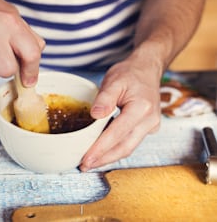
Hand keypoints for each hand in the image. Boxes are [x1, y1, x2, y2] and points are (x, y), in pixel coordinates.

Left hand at [80, 54, 161, 170]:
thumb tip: (95, 116)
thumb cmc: (130, 74)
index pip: (118, 134)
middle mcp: (150, 121)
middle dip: (104, 159)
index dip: (101, 148)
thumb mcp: (114, 80)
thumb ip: (105, 98)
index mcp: (142, 108)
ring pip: (128, 148)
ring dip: (109, 157)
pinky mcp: (147, 128)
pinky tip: (102, 151)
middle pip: (125, 148)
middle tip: (85, 166)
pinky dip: (115, 149)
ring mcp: (151, 126)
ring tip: (91, 161)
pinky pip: (130, 142)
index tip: (86, 158)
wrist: (147, 70)